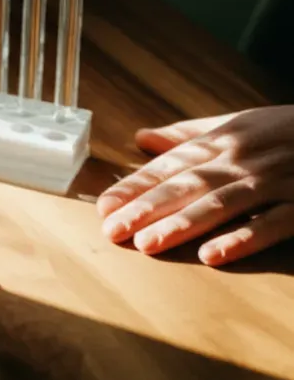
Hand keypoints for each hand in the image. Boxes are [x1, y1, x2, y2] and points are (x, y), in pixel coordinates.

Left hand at [97, 106, 293, 265]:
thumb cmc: (289, 130)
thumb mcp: (239, 123)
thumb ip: (190, 135)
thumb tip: (142, 138)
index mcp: (224, 139)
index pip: (171, 164)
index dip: (136, 185)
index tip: (104, 205)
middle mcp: (243, 158)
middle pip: (188, 184)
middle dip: (147, 207)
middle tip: (112, 230)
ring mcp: (274, 182)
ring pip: (222, 203)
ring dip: (183, 224)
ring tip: (147, 244)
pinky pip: (272, 224)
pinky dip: (243, 239)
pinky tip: (214, 256)